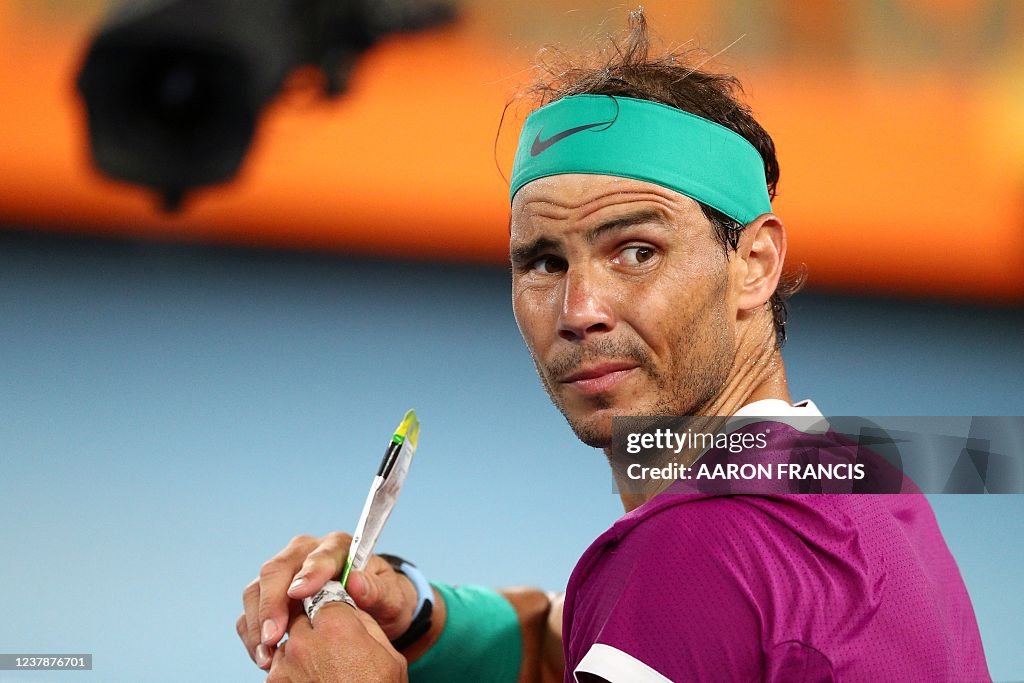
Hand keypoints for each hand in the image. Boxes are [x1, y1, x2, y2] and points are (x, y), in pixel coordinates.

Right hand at [237, 533, 417, 669]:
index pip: (319, 554)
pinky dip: (252, 634)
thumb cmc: (384, 597)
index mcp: (337, 547)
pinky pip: (252, 612)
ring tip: (266, 654)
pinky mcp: (273, 598)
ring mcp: (285, 575)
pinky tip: (263, 655)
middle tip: (274, 636)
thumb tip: (355, 582)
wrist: (376, 608)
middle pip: (277, 570)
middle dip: (272, 604)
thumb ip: (377, 588)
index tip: (299, 594)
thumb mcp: (392, 595)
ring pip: (257, 590)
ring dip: (257, 622)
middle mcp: (305, 555)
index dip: (309, 573)